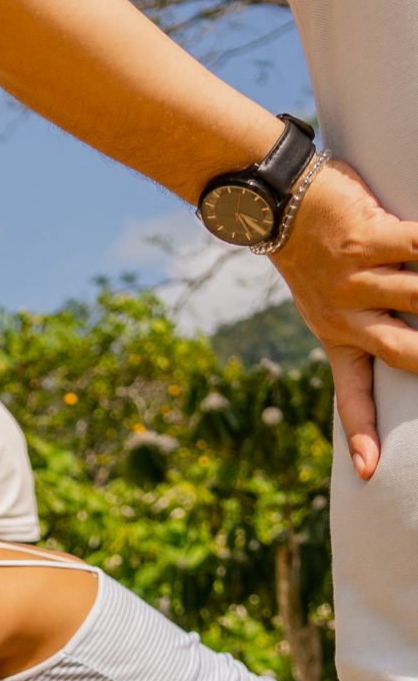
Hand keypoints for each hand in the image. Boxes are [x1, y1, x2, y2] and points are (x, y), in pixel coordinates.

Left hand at [271, 158, 417, 481]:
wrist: (276, 207)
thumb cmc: (315, 255)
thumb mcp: (331, 303)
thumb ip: (366, 325)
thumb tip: (406, 341)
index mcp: (335, 338)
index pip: (352, 397)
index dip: (363, 435)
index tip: (368, 473)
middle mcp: (344, 316)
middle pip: (404, 353)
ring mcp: (356, 279)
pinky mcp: (369, 239)